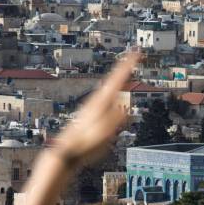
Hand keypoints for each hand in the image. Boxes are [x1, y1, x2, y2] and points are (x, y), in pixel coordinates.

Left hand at [51, 51, 139, 166]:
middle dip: (125, 66)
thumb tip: (126, 108)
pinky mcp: (92, 113)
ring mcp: (93, 106)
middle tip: (135, 55)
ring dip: (119, 76)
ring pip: (109, 86)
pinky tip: (114, 91)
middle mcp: (97, 100)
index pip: (117, 78)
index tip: (137, 53)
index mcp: (101, 102)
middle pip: (113, 79)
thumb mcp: (103, 134)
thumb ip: (114, 120)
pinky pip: (107, 95)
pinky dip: (114, 88)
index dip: (128, 65)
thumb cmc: (84, 144)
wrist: (67, 152)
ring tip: (126, 68)